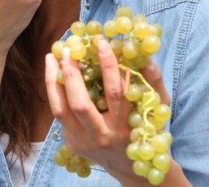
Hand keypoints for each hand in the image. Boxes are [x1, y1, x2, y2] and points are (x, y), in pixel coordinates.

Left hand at [45, 39, 173, 184]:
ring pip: (61, 110)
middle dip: (72, 74)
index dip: (108, 66)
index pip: (115, 93)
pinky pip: (58, 113)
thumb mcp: (157, 108)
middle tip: (67, 49)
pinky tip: (53, 73)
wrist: (132, 167)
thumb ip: (153, 82)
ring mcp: (84, 142)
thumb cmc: (145, 129)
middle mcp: (102, 136)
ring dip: (53, 81)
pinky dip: (54, 91)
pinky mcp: (71, 143)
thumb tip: (144, 56)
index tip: (101, 43)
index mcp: (125, 126)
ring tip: (51, 57)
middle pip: (80, 104)